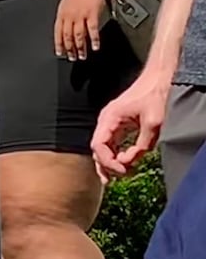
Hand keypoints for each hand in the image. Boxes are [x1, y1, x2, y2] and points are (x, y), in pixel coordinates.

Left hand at [56, 0, 106, 60]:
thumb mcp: (65, 4)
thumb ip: (65, 17)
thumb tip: (63, 29)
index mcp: (61, 14)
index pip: (57, 33)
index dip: (58, 44)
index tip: (60, 53)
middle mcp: (69, 16)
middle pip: (68, 36)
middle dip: (69, 49)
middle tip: (72, 58)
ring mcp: (81, 16)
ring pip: (79, 35)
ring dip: (80, 48)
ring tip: (82, 56)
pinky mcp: (92, 14)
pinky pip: (92, 30)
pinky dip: (94, 40)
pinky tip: (95, 46)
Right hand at [92, 67, 171, 181]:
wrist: (160, 78)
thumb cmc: (155, 95)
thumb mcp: (153, 124)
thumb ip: (141, 145)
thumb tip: (130, 162)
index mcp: (109, 118)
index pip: (98, 145)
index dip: (108, 162)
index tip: (122, 171)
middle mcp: (107, 121)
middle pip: (97, 149)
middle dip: (106, 166)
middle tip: (117, 180)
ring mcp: (112, 122)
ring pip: (104, 147)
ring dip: (110, 162)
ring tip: (119, 176)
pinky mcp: (120, 124)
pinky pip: (113, 143)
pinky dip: (116, 154)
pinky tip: (123, 164)